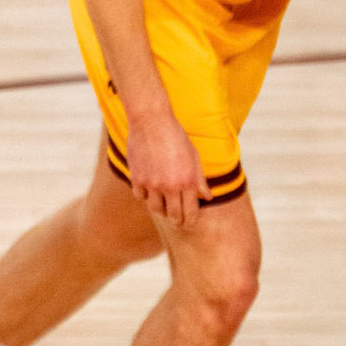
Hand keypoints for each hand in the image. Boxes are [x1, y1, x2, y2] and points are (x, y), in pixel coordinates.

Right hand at [125, 111, 209, 229]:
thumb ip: (200, 180)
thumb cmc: (176, 137)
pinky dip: (145, 196)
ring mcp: (152, 183)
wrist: (151, 121)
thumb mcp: (194, 157)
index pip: (190, 212)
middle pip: (173, 215)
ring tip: (163, 206)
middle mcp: (170, 185)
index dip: (190, 221)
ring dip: (161, 209)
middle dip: (177, 220)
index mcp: (187, 181)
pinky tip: (149, 191)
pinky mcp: (137, 178)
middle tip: (177, 221)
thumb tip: (208, 198)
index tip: (189, 224)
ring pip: (155, 208)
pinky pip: (140, 197)